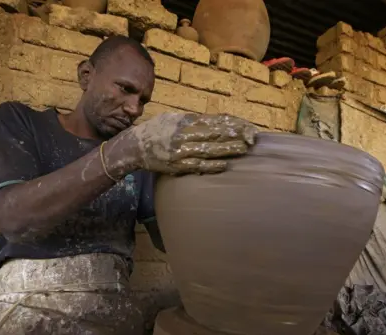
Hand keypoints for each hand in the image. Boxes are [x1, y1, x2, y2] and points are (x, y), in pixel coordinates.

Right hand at [125, 112, 258, 174]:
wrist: (135, 147)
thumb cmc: (156, 130)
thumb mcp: (173, 118)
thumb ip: (192, 120)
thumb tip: (215, 121)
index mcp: (184, 122)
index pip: (213, 121)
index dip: (231, 123)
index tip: (246, 125)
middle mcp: (183, 135)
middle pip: (214, 134)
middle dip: (234, 136)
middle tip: (251, 137)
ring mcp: (180, 152)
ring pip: (208, 150)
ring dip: (227, 150)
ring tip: (243, 149)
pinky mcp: (177, 166)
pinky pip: (197, 165)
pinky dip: (211, 165)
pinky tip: (224, 164)